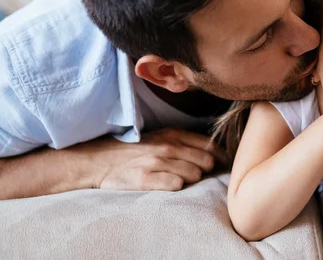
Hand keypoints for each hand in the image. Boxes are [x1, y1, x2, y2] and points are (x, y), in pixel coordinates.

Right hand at [75, 128, 227, 191]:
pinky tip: (169, 185)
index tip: (223, 164)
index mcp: (173, 134)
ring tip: (179, 179)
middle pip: (206, 161)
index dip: (220, 157)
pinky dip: (177, 187)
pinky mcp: (146, 179)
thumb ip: (184, 143)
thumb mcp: (159, 137)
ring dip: (191, 180)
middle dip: (205, 170)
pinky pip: (176, 184)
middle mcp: (167, 146)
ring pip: (194, 174)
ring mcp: (157, 162)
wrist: (99, 160)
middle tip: (197, 174)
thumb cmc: (134, 150)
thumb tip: (213, 153)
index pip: (209, 145)